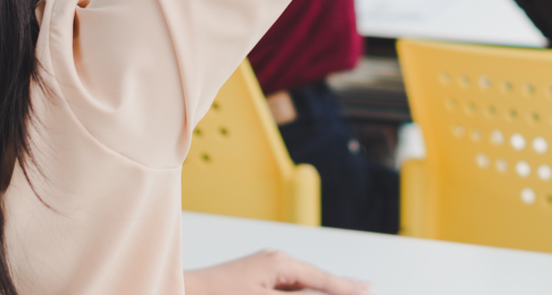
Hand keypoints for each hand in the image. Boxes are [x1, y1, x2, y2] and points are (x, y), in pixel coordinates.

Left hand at [184, 251, 370, 294]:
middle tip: (365, 289)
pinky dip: (300, 292)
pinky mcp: (255, 278)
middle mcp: (275, 260)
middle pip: (315, 281)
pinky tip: (308, 292)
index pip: (323, 280)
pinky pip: (286, 287)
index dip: (347, 288)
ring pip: (301, 284)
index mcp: (280, 263)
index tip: (370, 288)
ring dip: (318, 290)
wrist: (182, 290)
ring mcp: (264, 268)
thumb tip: (328, 292)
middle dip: (337, 288)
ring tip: (343, 290)